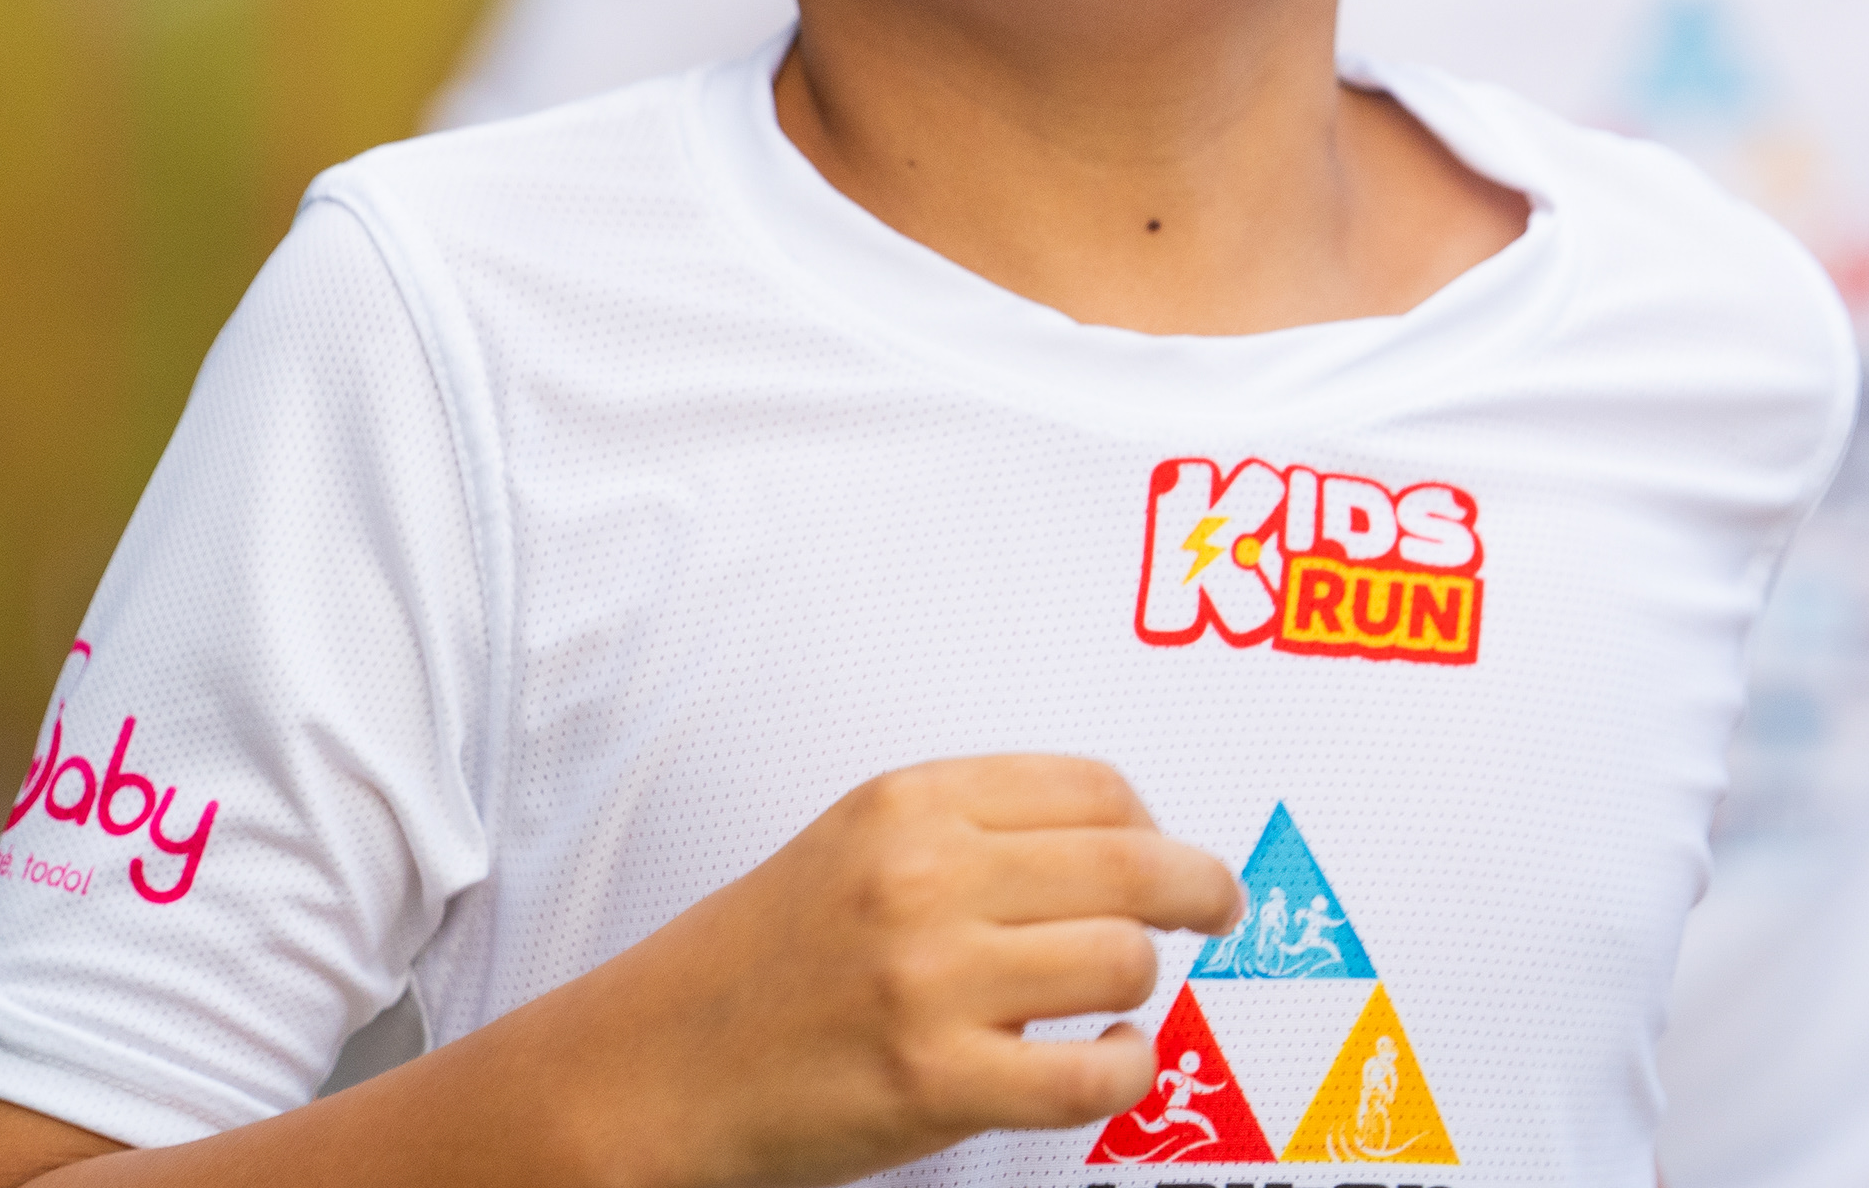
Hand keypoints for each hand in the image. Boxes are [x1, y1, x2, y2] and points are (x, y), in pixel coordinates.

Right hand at [555, 754, 1240, 1187]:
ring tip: (1121, 1001)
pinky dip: (1129, 1070)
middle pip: (1134, 862)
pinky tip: (1114, 1061)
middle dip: (1200, 890)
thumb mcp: (854, 846)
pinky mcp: (937, 1082)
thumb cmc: (755, 964)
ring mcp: (932, 980)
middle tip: (1216, 910)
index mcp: (909, 804)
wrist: (652, 1068)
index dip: (1157, 821)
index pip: (1094, 787)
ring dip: (1143, 986)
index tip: (1171, 848)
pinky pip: (1093, 1074)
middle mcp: (925, 876)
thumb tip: (1116, 842)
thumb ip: (969, 833)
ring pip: (1124, 960)